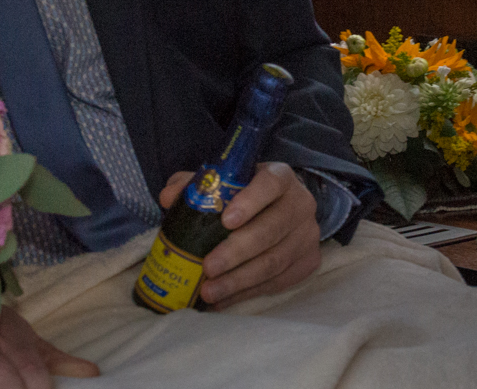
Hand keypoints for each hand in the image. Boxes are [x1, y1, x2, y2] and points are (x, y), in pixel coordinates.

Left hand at [158, 161, 319, 308]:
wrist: (282, 208)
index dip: (250, 201)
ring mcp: (307, 235)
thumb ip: (195, 184)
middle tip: (207, 267)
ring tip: (209, 291)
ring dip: (239, 280)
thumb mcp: (221, 181)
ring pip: (274, 262)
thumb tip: (168, 197)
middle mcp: (300, 204)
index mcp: (280, 177)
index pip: (270, 184)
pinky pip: (278, 282)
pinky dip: (247, 292)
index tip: (226, 220)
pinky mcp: (308, 262)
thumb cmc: (244, 193)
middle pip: (271, 230)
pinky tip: (223, 300)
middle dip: (236, 252)